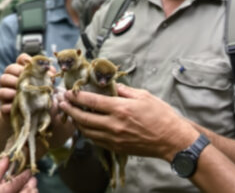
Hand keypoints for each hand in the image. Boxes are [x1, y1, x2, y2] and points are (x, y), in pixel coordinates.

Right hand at [0, 54, 57, 119]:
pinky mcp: (2, 104)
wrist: (28, 119)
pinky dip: (8, 103)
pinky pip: (1, 99)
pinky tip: (14, 106)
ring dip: (12, 86)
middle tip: (28, 81)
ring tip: (19, 94)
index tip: (33, 66)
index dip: (26, 60)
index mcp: (22, 72)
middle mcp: (12, 77)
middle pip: (10, 67)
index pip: (21, 58)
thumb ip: (48, 78)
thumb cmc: (37, 99)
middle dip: (19, 73)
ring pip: (2, 79)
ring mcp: (5, 89)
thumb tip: (51, 71)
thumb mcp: (44, 89)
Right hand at [0, 157, 37, 192]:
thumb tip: (6, 158)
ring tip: (31, 188)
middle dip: (31, 184)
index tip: (29, 171)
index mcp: (3, 192)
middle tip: (33, 179)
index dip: (25, 175)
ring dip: (31, 192)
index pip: (18, 182)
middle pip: (27, 192)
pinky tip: (24, 192)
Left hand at [59, 84, 196, 160]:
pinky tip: (86, 126)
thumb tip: (112, 86)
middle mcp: (114, 125)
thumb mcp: (143, 96)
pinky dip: (88, 133)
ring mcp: (114, 139)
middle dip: (70, 110)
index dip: (76, 96)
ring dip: (77, 122)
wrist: (172, 140)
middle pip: (84, 118)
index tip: (68, 92)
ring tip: (71, 114)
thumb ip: (124, 90)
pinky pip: (96, 140)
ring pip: (87, 131)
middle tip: (62, 102)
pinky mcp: (117, 148)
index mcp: (120, 109)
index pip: (91, 101)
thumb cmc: (161, 116)